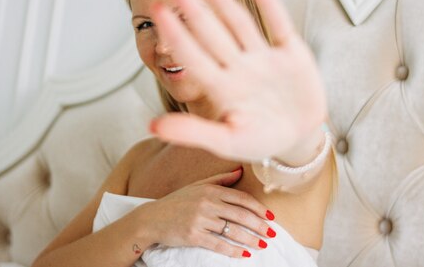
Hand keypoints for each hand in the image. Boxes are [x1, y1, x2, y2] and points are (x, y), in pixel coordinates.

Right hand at [137, 169, 274, 257]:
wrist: (151, 218)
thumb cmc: (176, 202)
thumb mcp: (197, 186)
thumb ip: (220, 179)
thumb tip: (240, 171)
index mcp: (210, 190)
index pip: (241, 198)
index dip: (258, 208)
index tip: (270, 216)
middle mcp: (207, 203)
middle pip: (241, 215)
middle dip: (259, 225)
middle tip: (272, 233)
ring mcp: (200, 219)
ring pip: (232, 231)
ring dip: (250, 239)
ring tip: (262, 244)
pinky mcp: (194, 235)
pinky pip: (218, 244)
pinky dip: (233, 250)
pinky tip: (244, 254)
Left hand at [149, 0, 327, 162]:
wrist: (298, 139)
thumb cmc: (260, 141)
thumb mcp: (227, 142)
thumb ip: (192, 132)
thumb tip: (152, 127)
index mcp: (221, 87)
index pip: (193, 57)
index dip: (176, 34)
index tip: (157, 11)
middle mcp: (239, 67)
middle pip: (212, 33)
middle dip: (193, 9)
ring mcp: (264, 58)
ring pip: (240, 23)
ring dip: (223, 0)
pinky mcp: (291, 53)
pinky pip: (278, 23)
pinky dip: (267, 1)